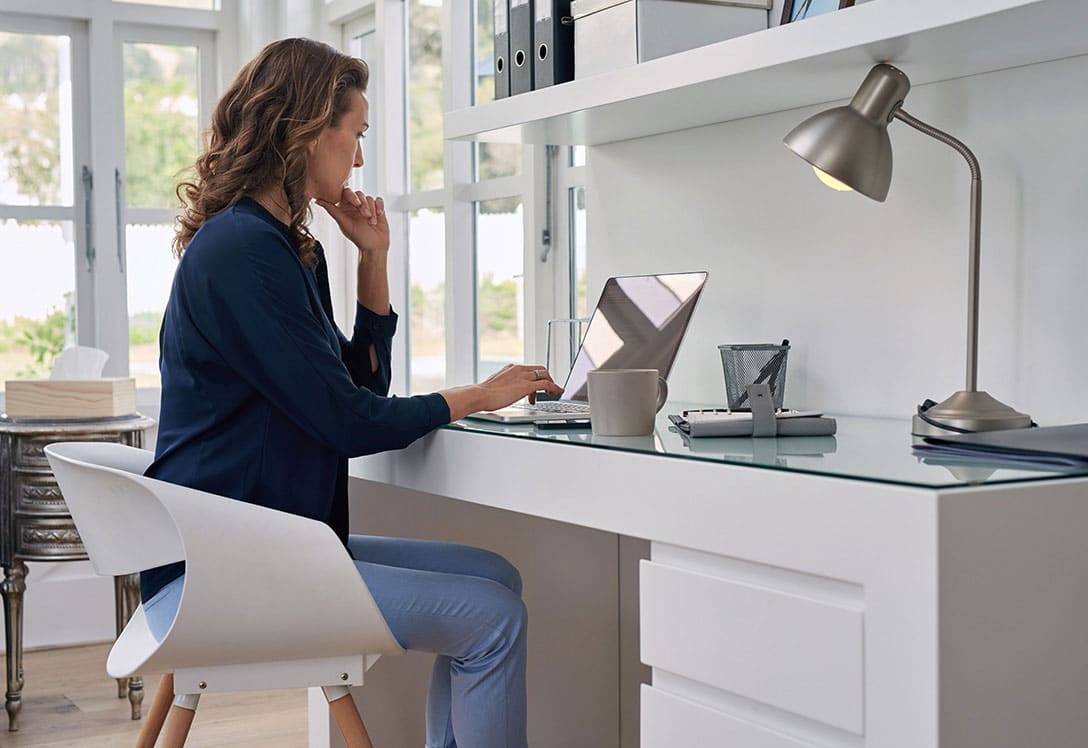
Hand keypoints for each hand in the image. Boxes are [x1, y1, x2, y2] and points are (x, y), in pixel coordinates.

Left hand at [315, 187, 388, 254]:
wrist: (375, 247)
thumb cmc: (358, 238)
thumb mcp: (344, 224)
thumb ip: (332, 210)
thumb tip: (317, 200)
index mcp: (345, 207)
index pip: (346, 193)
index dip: (352, 196)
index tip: (356, 204)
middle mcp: (355, 205)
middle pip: (359, 194)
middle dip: (364, 205)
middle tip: (365, 216)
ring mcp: (367, 206)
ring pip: (369, 198)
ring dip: (372, 210)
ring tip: (372, 222)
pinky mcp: (378, 208)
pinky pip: (379, 200)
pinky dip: (379, 207)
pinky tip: (379, 215)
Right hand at [439, 364, 562, 421]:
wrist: (479, 395)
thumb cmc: (484, 394)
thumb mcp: (496, 385)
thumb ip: (504, 386)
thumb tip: (503, 392)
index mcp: (511, 368)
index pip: (530, 369)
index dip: (537, 377)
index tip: (537, 387)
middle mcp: (519, 369)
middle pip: (541, 369)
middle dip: (547, 379)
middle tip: (547, 390)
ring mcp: (523, 376)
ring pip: (545, 374)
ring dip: (551, 384)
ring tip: (551, 394)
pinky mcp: (526, 386)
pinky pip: (546, 384)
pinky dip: (554, 387)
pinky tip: (557, 392)